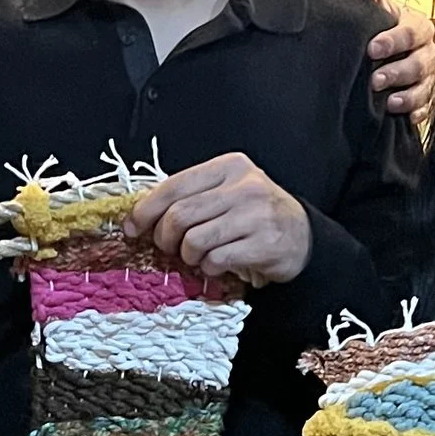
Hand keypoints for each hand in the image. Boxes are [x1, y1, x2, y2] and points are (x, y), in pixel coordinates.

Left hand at [128, 154, 314, 289]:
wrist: (302, 237)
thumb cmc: (254, 215)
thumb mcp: (225, 193)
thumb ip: (190, 197)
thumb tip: (140, 216)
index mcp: (228, 167)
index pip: (174, 186)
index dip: (146, 210)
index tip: (132, 227)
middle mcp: (244, 186)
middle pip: (179, 216)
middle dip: (164, 238)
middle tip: (168, 248)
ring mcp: (255, 215)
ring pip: (195, 240)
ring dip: (187, 256)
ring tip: (197, 256)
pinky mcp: (263, 244)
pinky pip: (216, 260)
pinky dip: (208, 268)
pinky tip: (216, 264)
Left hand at [356, 0, 434, 122]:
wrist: (384, 51)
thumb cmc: (381, 26)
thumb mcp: (377, 6)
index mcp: (418, 27)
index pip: (412, 32)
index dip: (393, 40)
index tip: (371, 49)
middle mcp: (428, 51)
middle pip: (421, 63)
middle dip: (398, 72)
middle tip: (374, 81)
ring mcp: (430, 76)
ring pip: (426, 87)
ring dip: (408, 96)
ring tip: (389, 103)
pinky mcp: (426, 98)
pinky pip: (427, 107)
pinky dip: (416, 111)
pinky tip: (403, 117)